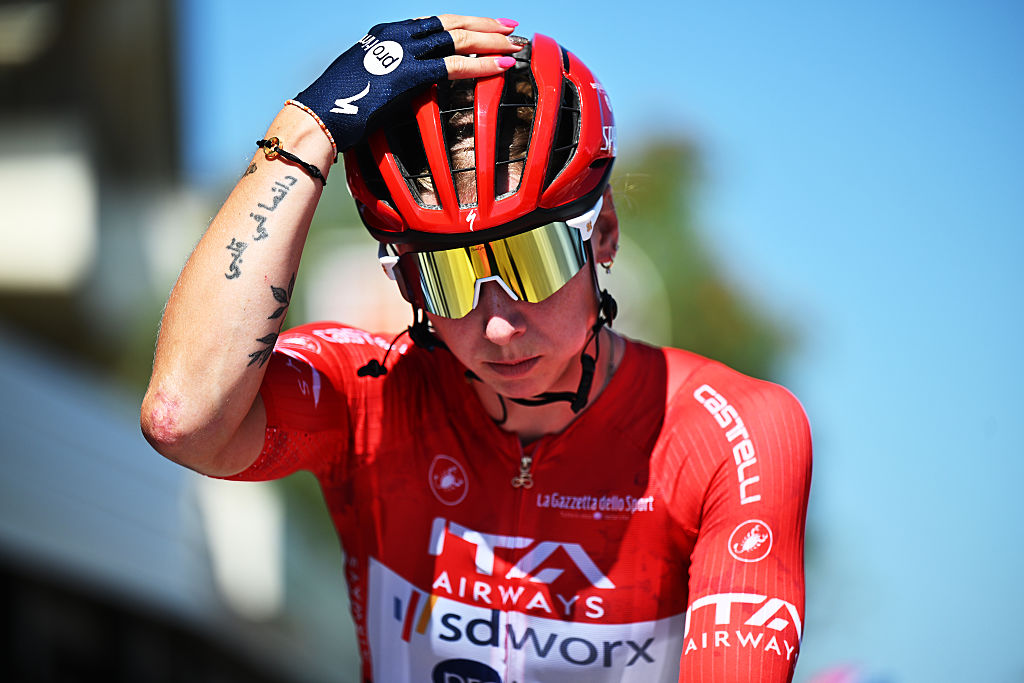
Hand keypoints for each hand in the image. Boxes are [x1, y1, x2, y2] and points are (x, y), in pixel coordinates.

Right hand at [292, 15, 522, 151]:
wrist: (318, 117)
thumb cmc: (340, 108)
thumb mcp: (370, 82)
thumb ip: (394, 78)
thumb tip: (409, 89)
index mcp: (387, 33)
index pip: (435, 23)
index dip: (464, 24)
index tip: (486, 27)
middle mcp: (397, 34)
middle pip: (451, 24)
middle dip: (485, 26)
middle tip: (511, 29)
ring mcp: (402, 51)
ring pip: (457, 39)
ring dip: (490, 41)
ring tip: (515, 46)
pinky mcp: (407, 73)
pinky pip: (453, 66)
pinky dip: (480, 66)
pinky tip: (500, 67)